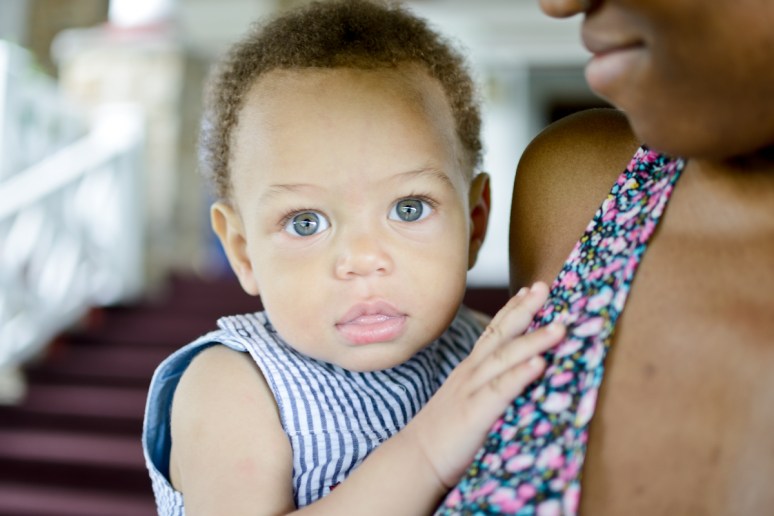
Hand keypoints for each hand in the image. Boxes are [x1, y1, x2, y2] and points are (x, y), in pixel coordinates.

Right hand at [401, 282, 563, 488]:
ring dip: (533, 340)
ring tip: (559, 327)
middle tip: (546, 287)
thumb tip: (522, 380)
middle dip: (524, 309)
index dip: (512, 309)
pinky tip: (539, 364)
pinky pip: (500, 390)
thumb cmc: (447, 434)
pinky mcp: (475, 413)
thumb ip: (490, 388)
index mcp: (470, 370)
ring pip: (505, 358)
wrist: (415, 459)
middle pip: (501, 334)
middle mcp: (471, 373)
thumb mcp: (468, 401)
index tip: (530, 289)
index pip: (492, 332)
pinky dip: (520, 374)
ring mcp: (472, 390)